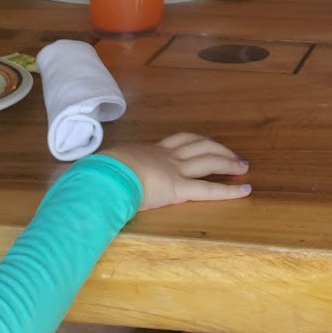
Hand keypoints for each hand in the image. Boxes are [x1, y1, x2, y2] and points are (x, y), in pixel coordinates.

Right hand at [102, 133, 249, 209]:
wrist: (104, 175)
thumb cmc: (99, 172)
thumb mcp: (105, 166)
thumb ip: (106, 169)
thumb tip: (87, 173)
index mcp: (148, 151)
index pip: (176, 142)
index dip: (193, 142)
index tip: (204, 142)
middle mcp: (165, 156)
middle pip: (198, 145)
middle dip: (217, 148)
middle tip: (233, 154)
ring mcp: (174, 170)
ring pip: (208, 160)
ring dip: (227, 161)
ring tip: (243, 166)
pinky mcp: (179, 188)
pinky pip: (208, 189)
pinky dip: (229, 190)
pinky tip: (244, 190)